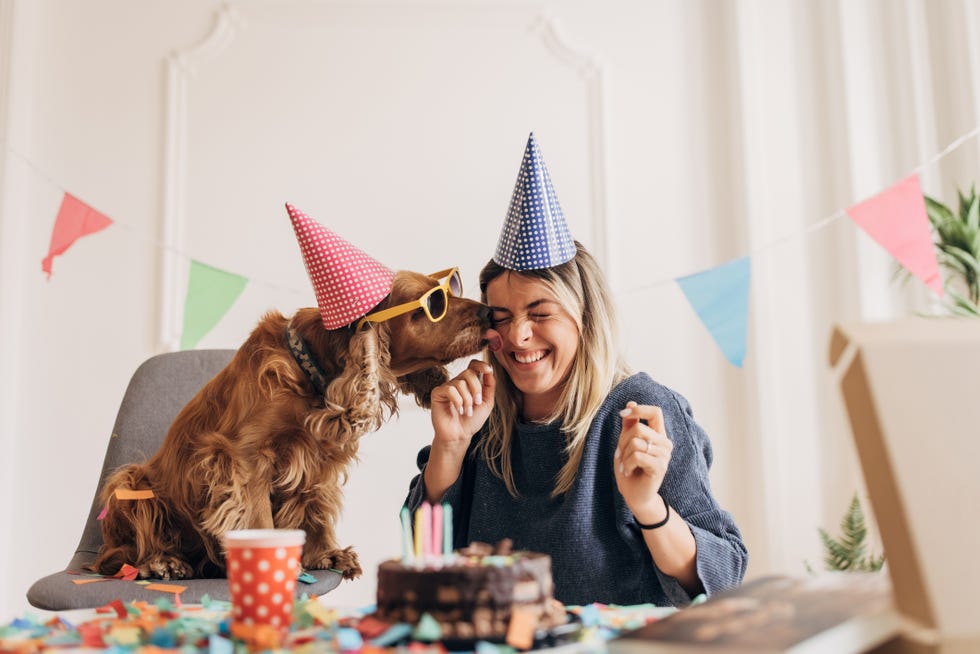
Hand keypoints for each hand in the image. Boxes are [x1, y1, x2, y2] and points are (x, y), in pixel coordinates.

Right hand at [429, 359, 494, 452]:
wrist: (459, 435)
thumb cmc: (472, 420)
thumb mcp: (486, 403)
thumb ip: (489, 386)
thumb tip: (490, 369)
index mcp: (469, 382)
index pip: (473, 365)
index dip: (481, 364)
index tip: (488, 370)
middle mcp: (457, 382)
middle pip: (469, 372)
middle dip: (476, 389)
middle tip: (477, 403)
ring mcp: (447, 387)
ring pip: (460, 383)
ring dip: (467, 400)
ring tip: (467, 412)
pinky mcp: (437, 393)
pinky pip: (450, 389)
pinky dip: (458, 401)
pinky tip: (458, 410)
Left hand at [614, 401, 672, 522]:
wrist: (634, 495)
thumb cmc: (630, 469)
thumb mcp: (626, 444)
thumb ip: (630, 425)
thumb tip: (631, 403)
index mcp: (658, 434)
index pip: (655, 412)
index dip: (639, 410)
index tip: (623, 414)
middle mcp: (665, 443)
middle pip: (639, 428)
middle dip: (623, 441)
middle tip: (622, 455)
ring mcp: (664, 455)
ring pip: (636, 442)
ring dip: (624, 455)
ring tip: (626, 465)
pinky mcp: (660, 467)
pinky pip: (637, 456)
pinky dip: (627, 464)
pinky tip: (629, 471)